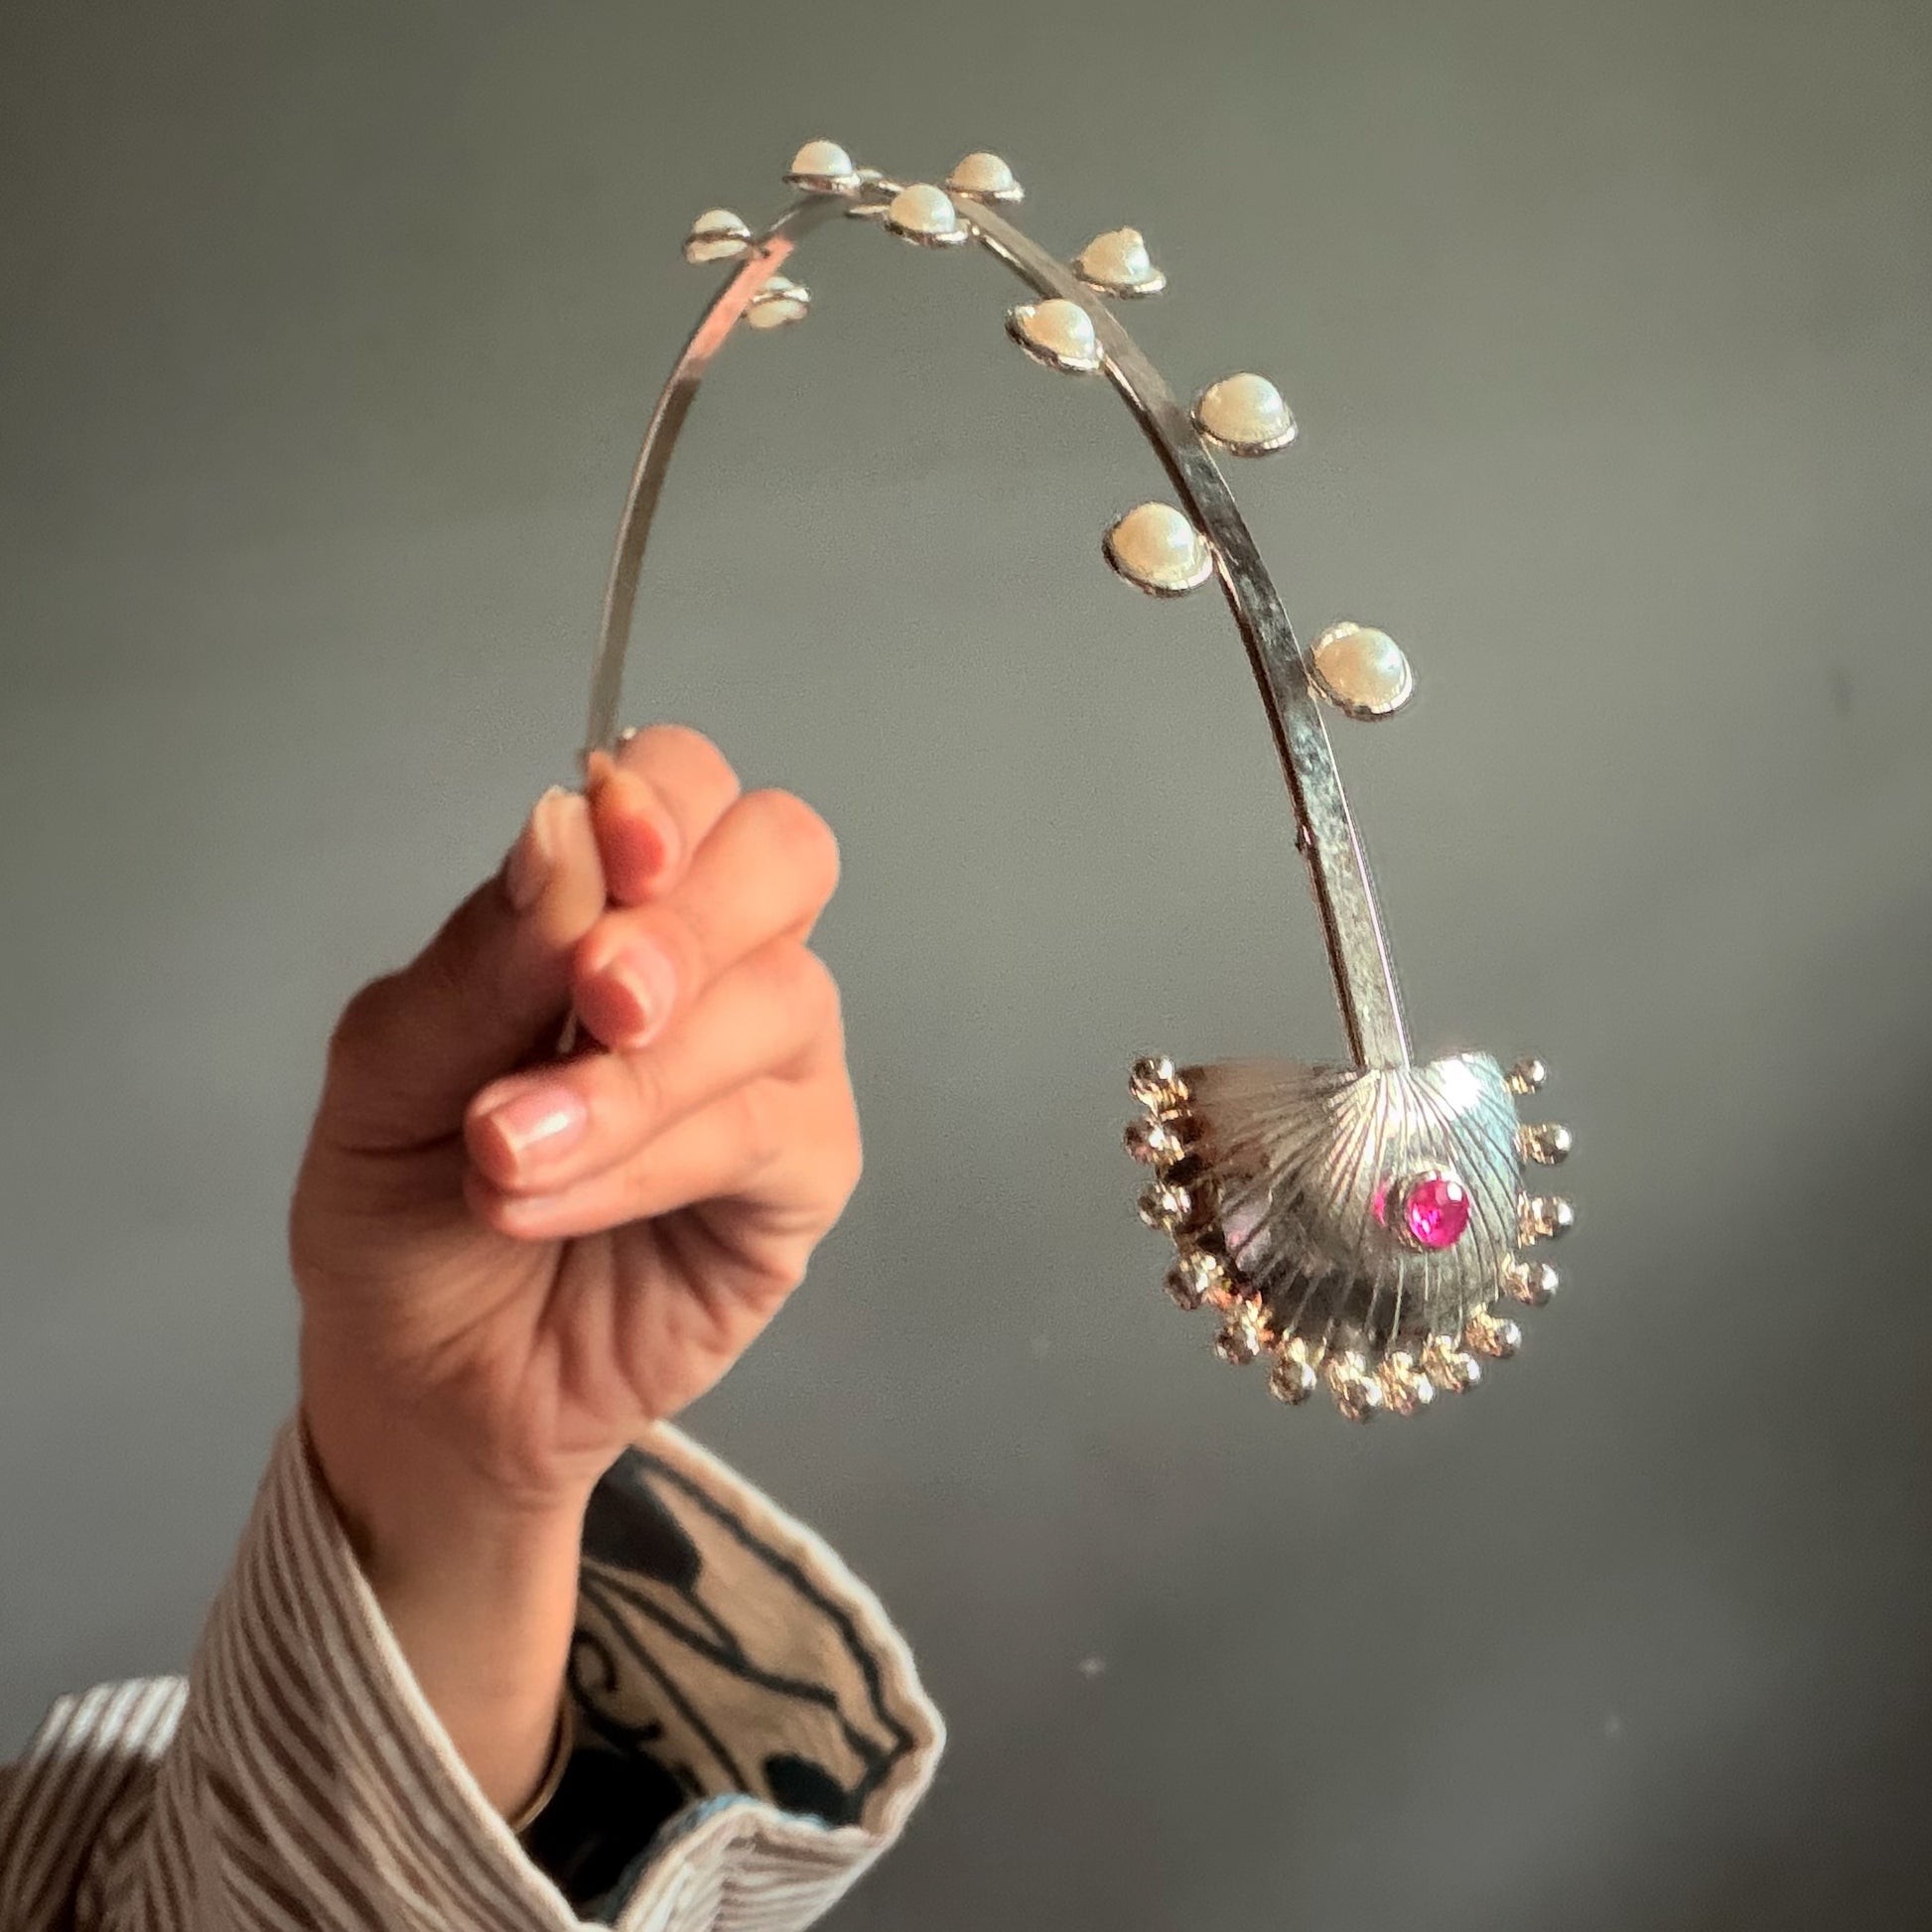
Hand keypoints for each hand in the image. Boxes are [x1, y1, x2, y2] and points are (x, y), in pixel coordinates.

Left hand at [288, 725, 857, 1811]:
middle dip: (690, 918)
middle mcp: (714, 966)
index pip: (686, 785)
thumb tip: (561, 825)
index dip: (665, 798)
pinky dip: (655, 1157)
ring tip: (503, 1156)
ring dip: (635, 1075)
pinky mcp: (803, 1178)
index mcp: (612, 908)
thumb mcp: (384, 1077)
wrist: (423, 1393)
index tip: (610, 850)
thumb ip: (477, 960)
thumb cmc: (401, 1219)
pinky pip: (771, 1131)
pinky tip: (555, 1200)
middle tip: (594, 998)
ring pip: (784, 999)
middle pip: (786, 855)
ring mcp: (773, 1069)